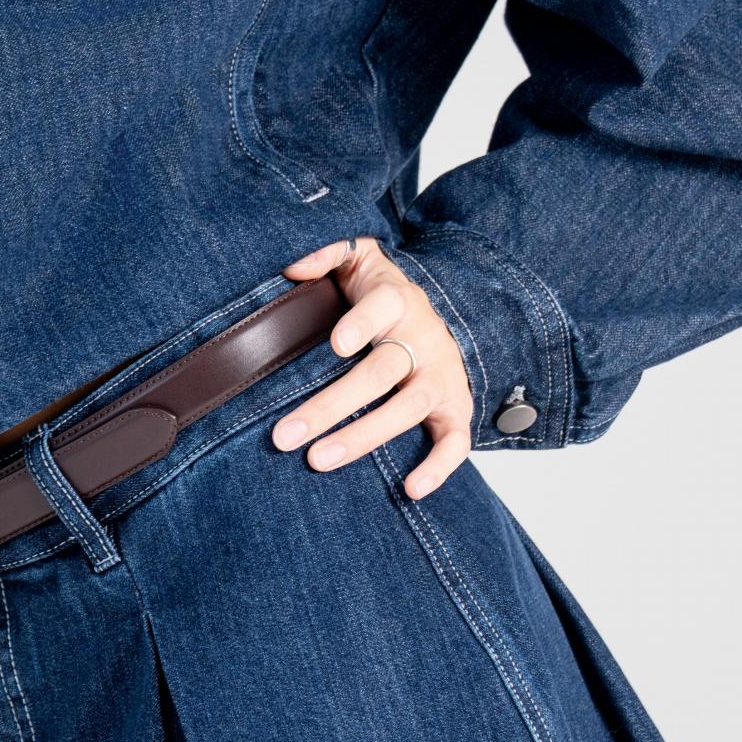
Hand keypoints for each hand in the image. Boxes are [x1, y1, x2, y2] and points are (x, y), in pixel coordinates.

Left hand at [271, 235, 473, 500]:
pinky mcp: (456, 409)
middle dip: (331, 405)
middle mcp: (422, 340)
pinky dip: (440, 467)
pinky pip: (456, 441)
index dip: (362, 322)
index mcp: (396, 301)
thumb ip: (328, 251)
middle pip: (380, 372)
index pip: (384, 306)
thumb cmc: (380, 294)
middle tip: (285, 434)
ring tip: (317, 460)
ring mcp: (442, 377)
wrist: (439, 318)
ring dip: (363, 437)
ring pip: (408, 409)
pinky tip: (411, 490)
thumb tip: (291, 266)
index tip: (336, 343)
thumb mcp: (358, 258)